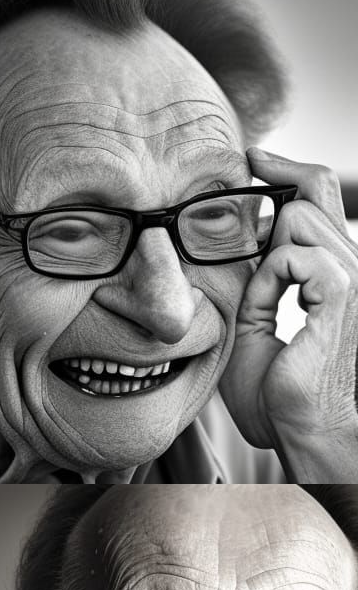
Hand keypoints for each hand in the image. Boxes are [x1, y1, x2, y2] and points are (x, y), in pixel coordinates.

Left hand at [220, 149, 357, 462]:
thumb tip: (243, 254)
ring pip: (300, 220)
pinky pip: (293, 257)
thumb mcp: (255, 329)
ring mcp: (354, 278)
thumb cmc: (281, 396)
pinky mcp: (344, 294)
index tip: (254, 158)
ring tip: (259, 295)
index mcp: (336, 275)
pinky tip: (269, 307)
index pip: (320, 203)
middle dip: (276, 184)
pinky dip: (270, 278)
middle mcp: (353, 269)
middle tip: (242, 180)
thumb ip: (256, 289)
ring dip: (265, 253)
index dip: (288, 173)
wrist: (303, 432)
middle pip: (316, 193)